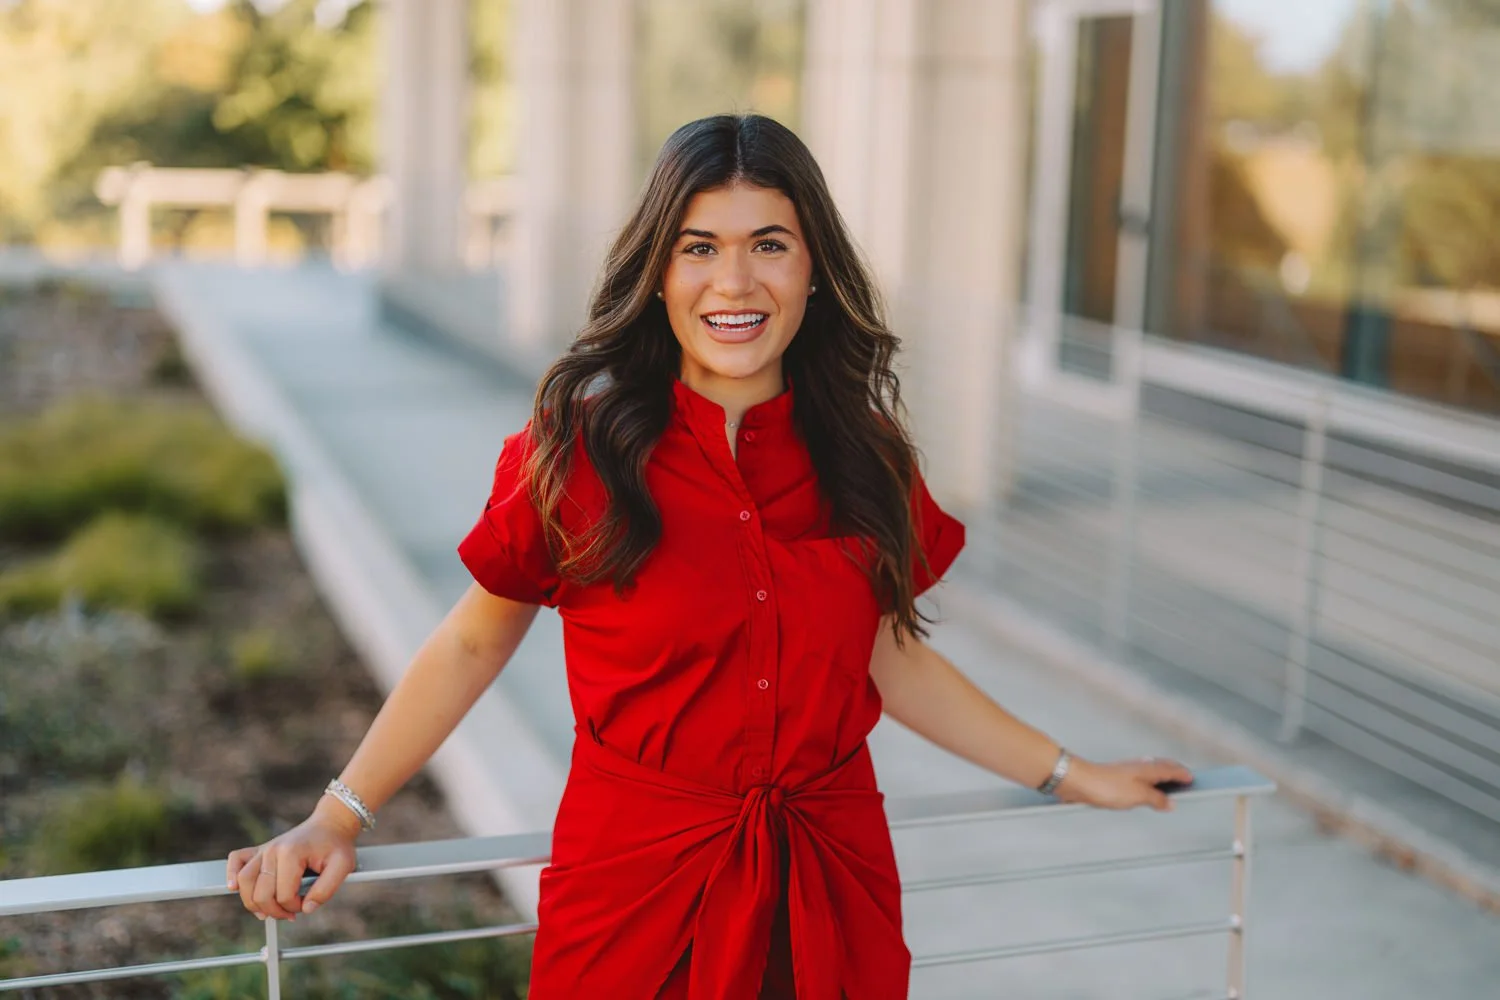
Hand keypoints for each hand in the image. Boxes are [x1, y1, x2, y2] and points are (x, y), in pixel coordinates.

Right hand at [226, 797, 360, 920]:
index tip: (307, 904)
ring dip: (253, 902)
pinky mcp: (259, 850)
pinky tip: (234, 888)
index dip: (295, 907)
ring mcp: (264, 849)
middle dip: (275, 910)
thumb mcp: (343, 866)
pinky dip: (231, 874)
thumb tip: (306, 909)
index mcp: (291, 854)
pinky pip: (236, 860)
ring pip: (244, 882)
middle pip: (260, 893)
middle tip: (291, 913)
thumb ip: (326, 890)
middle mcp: (272, 850)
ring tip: (269, 910)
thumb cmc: (336, 845)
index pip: (283, 895)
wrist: (330, 825)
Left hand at [1055, 756, 1193, 811]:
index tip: (1195, 780)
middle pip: (1162, 768)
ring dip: (1162, 780)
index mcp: (1148, 767)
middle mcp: (1139, 766)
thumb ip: (1156, 799)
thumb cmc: (1106, 786)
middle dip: (1175, 774)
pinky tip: (1146, 793)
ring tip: (1170, 790)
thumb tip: (1170, 803)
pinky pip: (1139, 780)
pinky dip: (1149, 785)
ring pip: (1151, 773)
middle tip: (1186, 782)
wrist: (1077, 781)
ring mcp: (1127, 771)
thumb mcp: (1138, 796)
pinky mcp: (1117, 778)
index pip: (1172, 768)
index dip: (1184, 774)